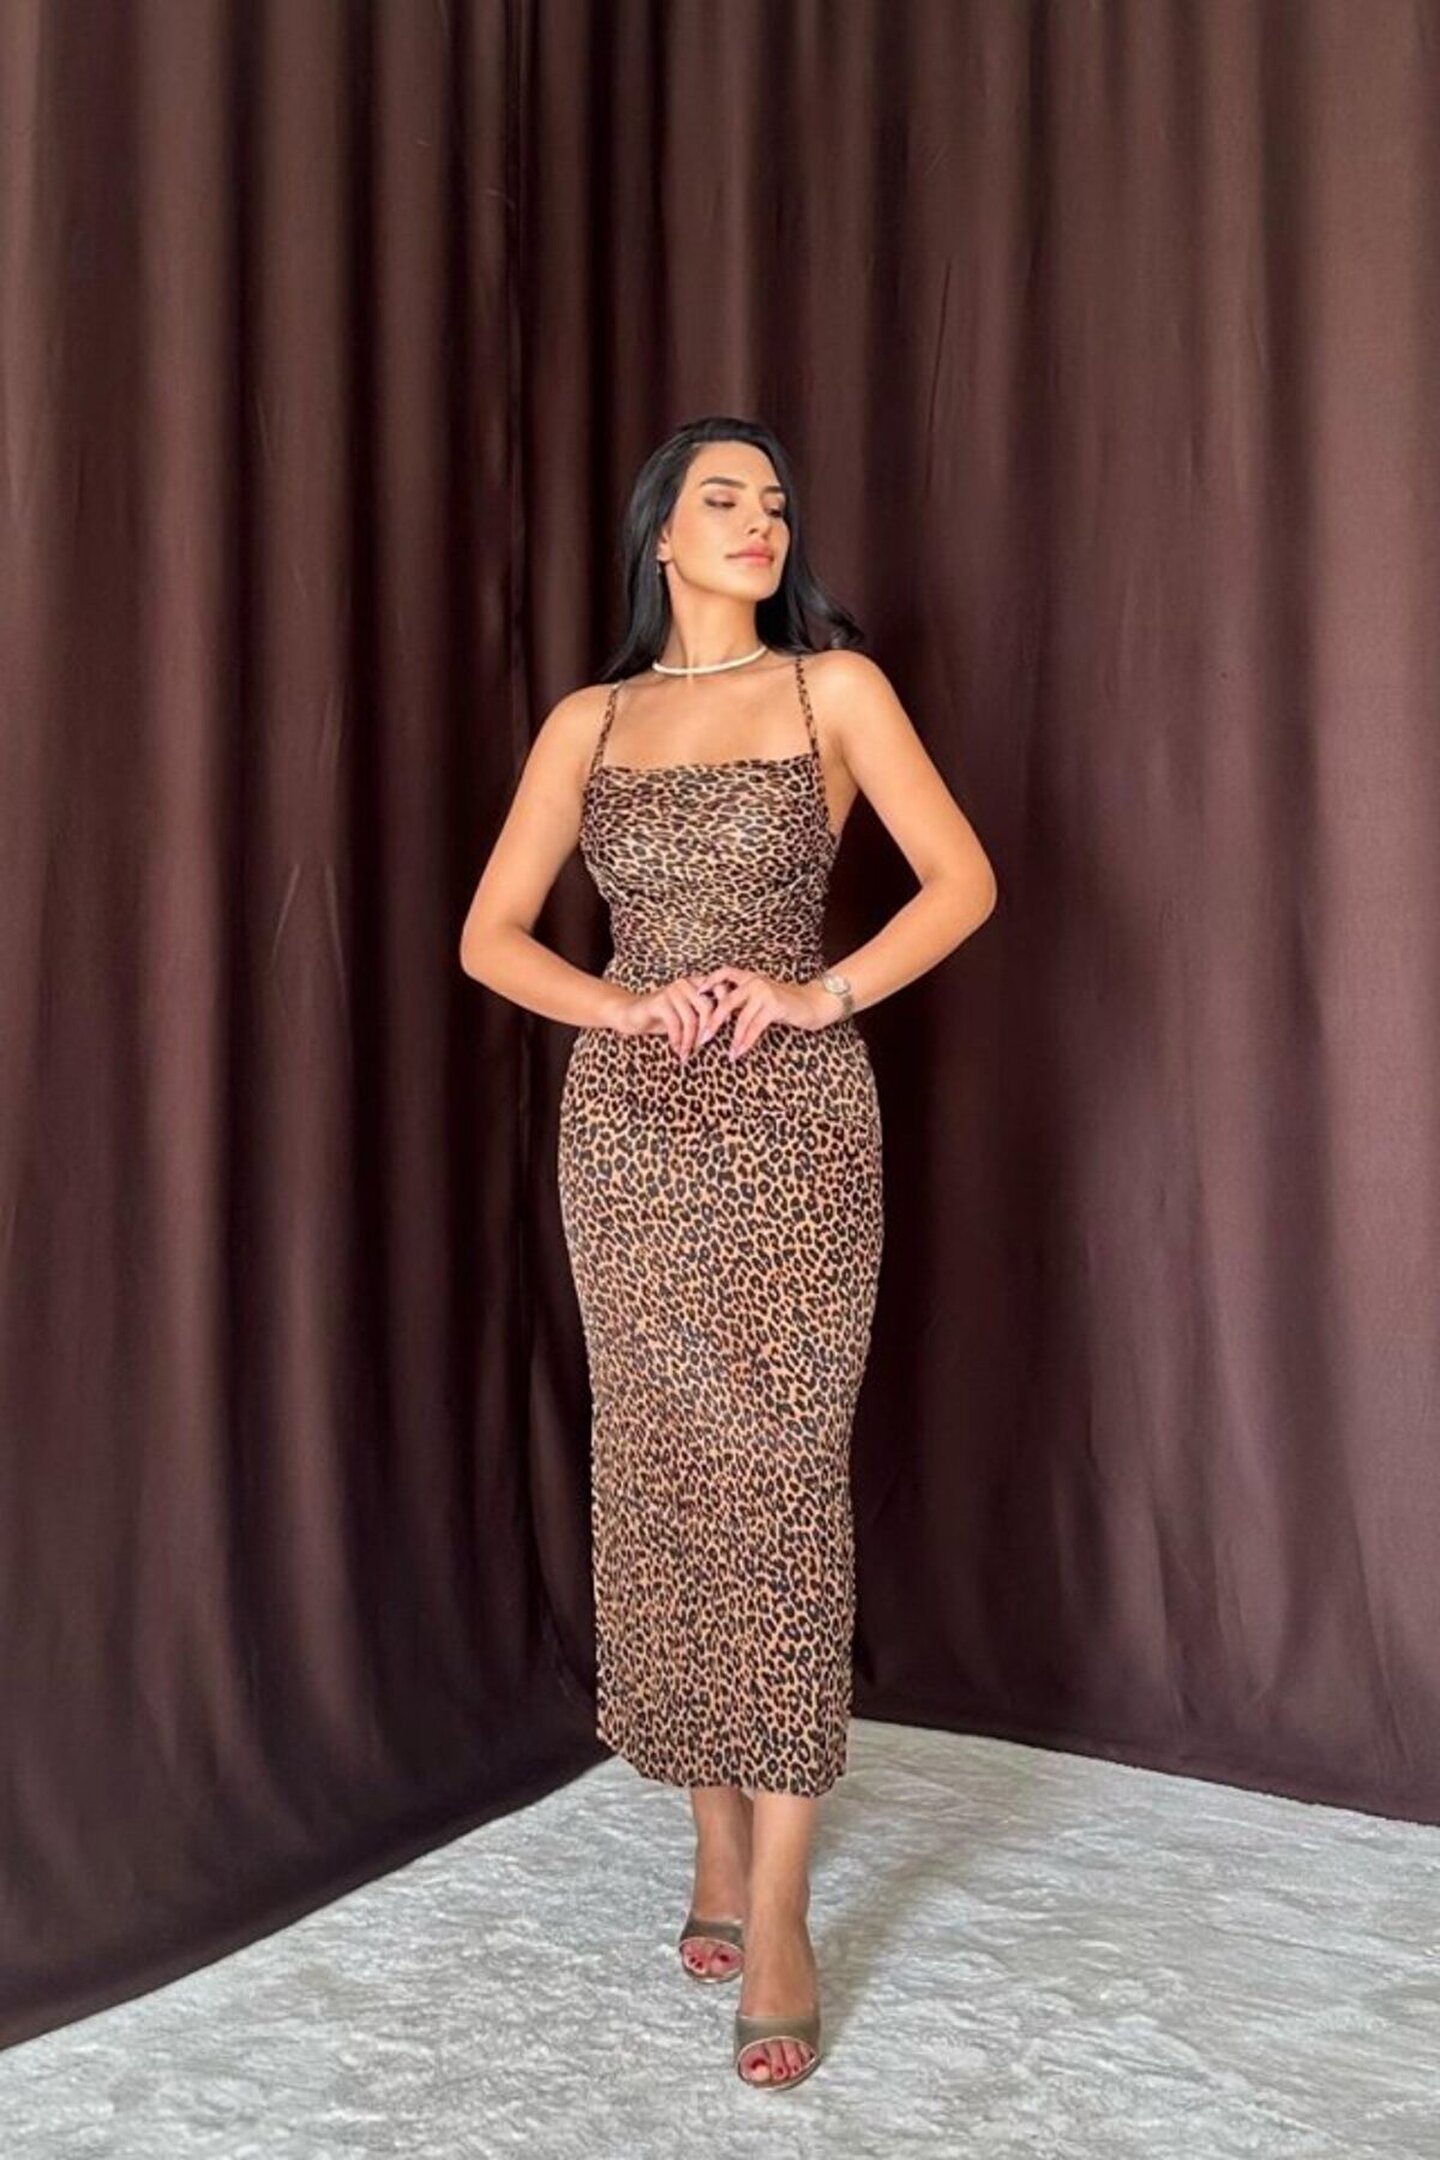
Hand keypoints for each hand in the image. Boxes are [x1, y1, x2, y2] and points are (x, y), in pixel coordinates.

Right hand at [605, 975, 722, 1060]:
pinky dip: (678, 1040)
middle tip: (701, 1047)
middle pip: (707, 1008)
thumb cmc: (663, 1018)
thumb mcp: (687, 1016)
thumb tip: (726, 1026)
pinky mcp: (660, 1001)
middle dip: (706, 1031)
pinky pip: (675, 1023)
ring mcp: (672, 991)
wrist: (631, 1015)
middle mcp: (685, 984)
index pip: (720, 990)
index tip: (725, 1028)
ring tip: (687, 1053)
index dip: (727, 1006)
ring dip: (690, 1040)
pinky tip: (677, 1049)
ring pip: (691, 1018)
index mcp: (695, 984)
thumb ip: (703, 1015)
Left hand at [689, 967, 828, 1059]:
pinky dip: (746, 1041)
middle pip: (727, 1001)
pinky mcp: (774, 1005)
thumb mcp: (763, 998)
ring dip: (734, 1038)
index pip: (725, 973)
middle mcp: (755, 982)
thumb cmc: (787, 1003)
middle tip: (703, 1037)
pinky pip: (755, 1026)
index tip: (696, 993)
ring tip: (729, 1053)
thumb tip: (721, 1014)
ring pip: (741, 1018)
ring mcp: (765, 992)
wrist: (814, 1003)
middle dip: (713, 1021)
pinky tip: (741, 1051)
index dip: (709, 981)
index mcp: (750, 978)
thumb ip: (745, 1001)